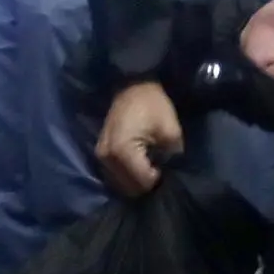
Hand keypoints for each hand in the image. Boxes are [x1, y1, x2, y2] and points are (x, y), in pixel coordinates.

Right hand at [95, 80, 183, 197]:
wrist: (132, 85)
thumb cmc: (153, 105)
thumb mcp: (171, 130)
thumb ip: (172, 157)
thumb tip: (172, 174)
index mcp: (122, 151)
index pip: (143, 183)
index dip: (158, 179)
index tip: (166, 166)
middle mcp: (107, 158)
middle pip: (129, 188)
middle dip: (146, 183)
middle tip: (159, 168)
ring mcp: (101, 157)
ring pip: (121, 185)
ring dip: (136, 180)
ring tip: (149, 165)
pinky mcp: (101, 154)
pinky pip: (115, 175)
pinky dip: (128, 175)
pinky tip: (139, 164)